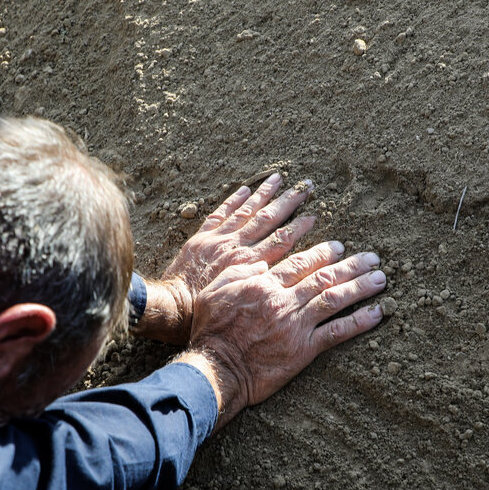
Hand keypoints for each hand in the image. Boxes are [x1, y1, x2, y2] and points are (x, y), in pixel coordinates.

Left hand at [134, 173, 315, 344]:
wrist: (173, 307)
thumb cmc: (208, 311)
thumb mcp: (239, 302)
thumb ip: (258, 285)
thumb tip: (275, 276)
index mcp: (249, 265)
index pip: (281, 241)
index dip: (299, 227)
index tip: (314, 216)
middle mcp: (236, 248)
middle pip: (268, 220)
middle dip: (288, 203)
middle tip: (306, 188)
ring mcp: (218, 240)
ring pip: (246, 211)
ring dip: (264, 194)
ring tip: (279, 178)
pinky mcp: (202, 238)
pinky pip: (220, 213)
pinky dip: (233, 200)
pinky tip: (246, 189)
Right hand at [177, 241, 386, 427]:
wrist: (217, 368)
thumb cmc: (211, 331)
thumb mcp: (216, 292)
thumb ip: (240, 273)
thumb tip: (262, 263)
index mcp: (264, 284)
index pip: (299, 263)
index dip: (322, 254)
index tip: (339, 247)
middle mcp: (284, 300)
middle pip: (323, 276)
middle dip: (350, 265)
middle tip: (371, 258)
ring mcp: (296, 325)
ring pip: (335, 299)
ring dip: (360, 287)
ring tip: (380, 278)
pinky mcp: (303, 349)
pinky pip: (336, 333)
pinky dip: (359, 322)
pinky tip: (377, 313)